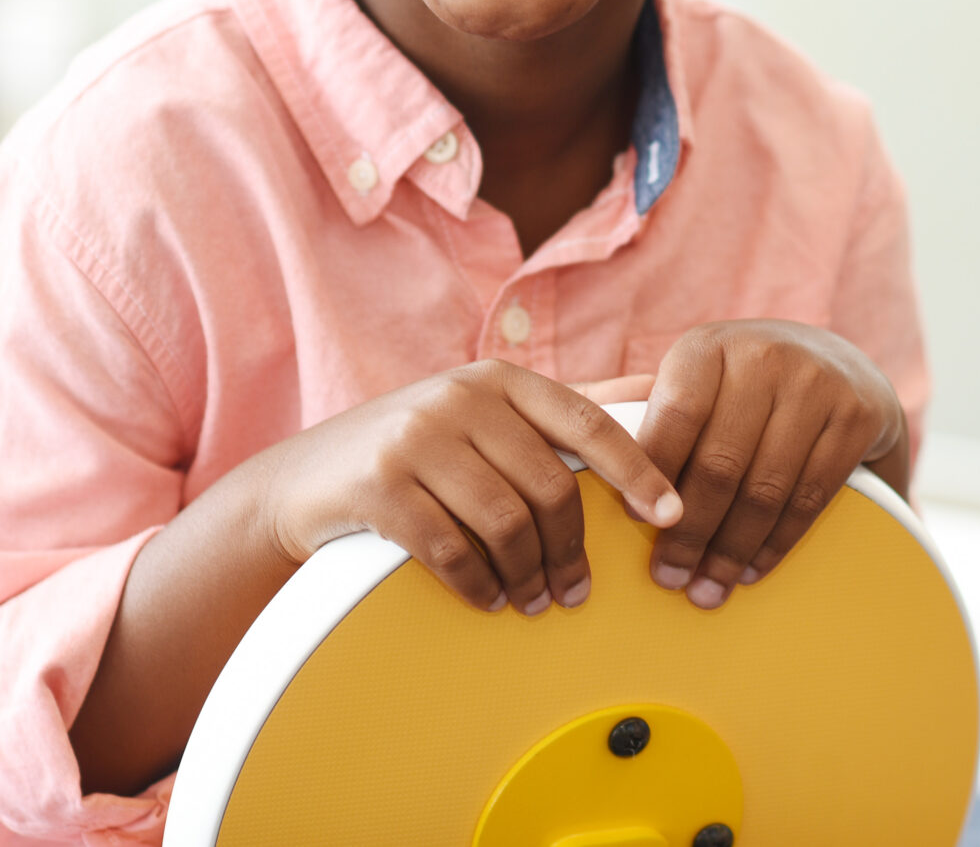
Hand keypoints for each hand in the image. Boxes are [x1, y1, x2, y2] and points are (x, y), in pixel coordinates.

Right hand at [255, 360, 683, 616]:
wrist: (307, 477)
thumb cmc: (418, 448)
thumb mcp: (486, 411)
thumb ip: (566, 404)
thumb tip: (657, 384)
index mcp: (499, 379)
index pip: (587, 422)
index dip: (637, 470)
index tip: (672, 515)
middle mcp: (460, 397)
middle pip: (550, 487)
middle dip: (571, 551)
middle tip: (574, 592)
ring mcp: (415, 438)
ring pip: (505, 523)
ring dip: (527, 576)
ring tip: (532, 601)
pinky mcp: (378, 484)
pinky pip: (450, 550)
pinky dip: (477, 585)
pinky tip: (486, 599)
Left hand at [635, 320, 907, 609]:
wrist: (840, 363)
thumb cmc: (742, 384)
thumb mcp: (697, 377)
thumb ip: (643, 409)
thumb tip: (573, 455)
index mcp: (707, 346)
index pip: (672, 417)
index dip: (650, 475)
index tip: (631, 523)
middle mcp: (763, 356)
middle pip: (719, 464)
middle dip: (689, 533)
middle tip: (667, 579)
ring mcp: (815, 385)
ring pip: (765, 489)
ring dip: (731, 551)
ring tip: (706, 589)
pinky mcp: (856, 416)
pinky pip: (810, 497)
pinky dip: (777, 544)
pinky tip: (751, 571)